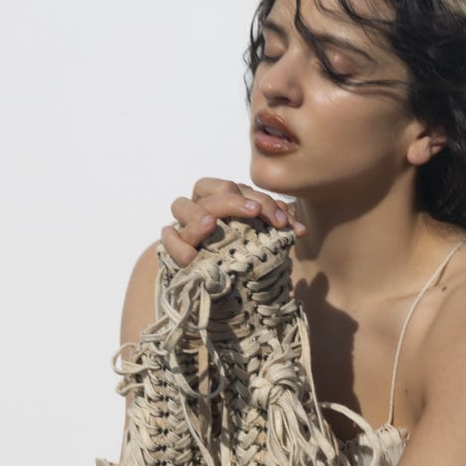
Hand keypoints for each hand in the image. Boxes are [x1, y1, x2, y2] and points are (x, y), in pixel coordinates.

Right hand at [160, 177, 305, 266]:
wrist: (222, 278)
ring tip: (212, 225)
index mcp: (220, 195)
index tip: (281, 222)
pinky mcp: (174, 246)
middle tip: (255, 214)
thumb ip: (277, 225)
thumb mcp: (264, 233)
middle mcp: (199, 204)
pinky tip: (192, 255)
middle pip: (209, 188)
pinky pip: (168, 240)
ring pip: (180, 205)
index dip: (261, 201)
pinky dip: (176, 243)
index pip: (237, 187)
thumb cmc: (244, 247)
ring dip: (197, 214)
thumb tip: (298, 229)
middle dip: (234, 201)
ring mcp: (184, 224)